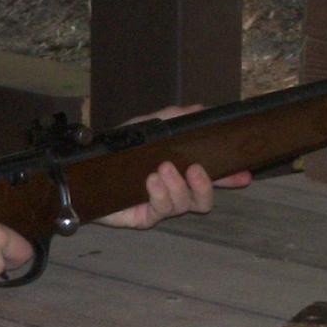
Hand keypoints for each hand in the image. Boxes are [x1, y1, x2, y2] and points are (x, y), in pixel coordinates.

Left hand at [93, 104, 251, 229]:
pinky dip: (159, 194)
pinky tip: (150, 181)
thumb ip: (171, 118)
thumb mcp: (145, 127)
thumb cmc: (116, 151)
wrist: (83, 171)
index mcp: (179, 172)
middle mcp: (173, 191)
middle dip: (206, 186)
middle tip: (195, 169)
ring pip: (185, 205)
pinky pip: (161, 210)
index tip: (243, 173)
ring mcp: (160, 206)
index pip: (212, 177)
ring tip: (162, 169)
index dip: (229, 178)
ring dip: (177, 186)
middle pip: (204, 200)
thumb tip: (198, 110)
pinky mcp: (144, 216)